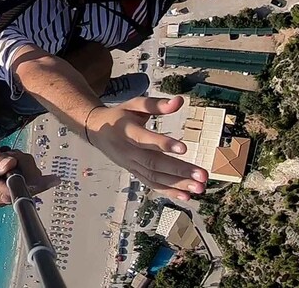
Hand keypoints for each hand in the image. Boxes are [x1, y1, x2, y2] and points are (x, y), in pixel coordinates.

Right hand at [0, 135, 59, 209]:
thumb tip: (10, 165)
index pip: (1, 193)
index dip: (21, 187)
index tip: (40, 181)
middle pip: (18, 189)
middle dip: (23, 167)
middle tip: (11, 153)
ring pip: (26, 187)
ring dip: (25, 168)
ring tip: (8, 157)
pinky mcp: (7, 199)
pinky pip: (27, 188)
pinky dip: (26, 173)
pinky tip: (15, 165)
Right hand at [86, 96, 207, 199]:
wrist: (96, 131)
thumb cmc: (120, 115)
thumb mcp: (134, 104)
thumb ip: (155, 104)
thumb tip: (179, 101)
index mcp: (126, 131)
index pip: (144, 139)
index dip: (162, 144)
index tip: (184, 148)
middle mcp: (128, 151)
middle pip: (154, 163)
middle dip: (179, 170)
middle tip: (202, 175)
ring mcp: (131, 165)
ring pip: (154, 177)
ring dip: (178, 184)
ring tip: (199, 188)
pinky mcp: (134, 173)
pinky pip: (152, 184)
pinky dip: (168, 191)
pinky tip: (186, 197)